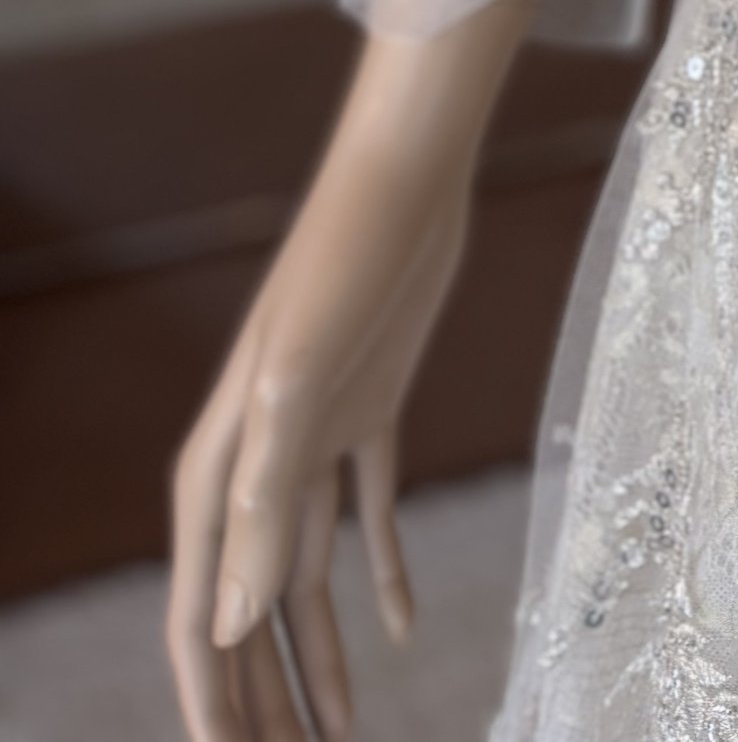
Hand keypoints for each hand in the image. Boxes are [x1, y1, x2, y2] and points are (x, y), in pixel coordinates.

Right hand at [168, 2, 534, 741]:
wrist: (406, 178)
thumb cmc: (342, 264)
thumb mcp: (298, 385)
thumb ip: (262, 505)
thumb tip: (235, 623)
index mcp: (219, 468)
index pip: (203, 609)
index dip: (212, 692)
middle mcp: (257, 463)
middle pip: (252, 608)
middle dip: (261, 695)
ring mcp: (315, 439)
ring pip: (309, 577)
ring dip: (319, 656)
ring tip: (342, 736)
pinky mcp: (373, 413)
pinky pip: (370, 518)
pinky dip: (383, 577)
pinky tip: (400, 633)